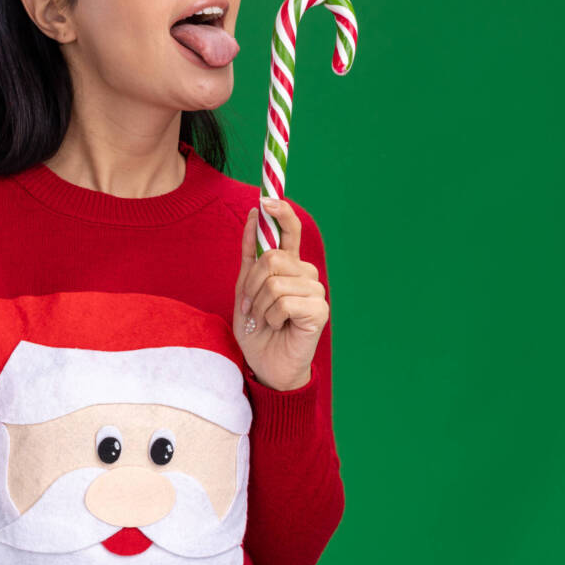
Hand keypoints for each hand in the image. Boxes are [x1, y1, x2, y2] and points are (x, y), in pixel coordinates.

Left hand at [232, 198, 328, 390]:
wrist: (265, 365)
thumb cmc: (257, 329)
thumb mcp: (244, 288)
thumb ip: (250, 254)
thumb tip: (253, 213)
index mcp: (289, 267)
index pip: (291, 231)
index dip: (281, 212)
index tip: (266, 199)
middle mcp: (305, 275)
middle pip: (272, 258)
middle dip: (251, 285)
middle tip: (250, 308)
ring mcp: (315, 291)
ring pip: (275, 281)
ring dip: (259, 305)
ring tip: (264, 321)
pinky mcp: (320, 310)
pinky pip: (285, 301)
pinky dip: (272, 317)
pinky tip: (277, 327)